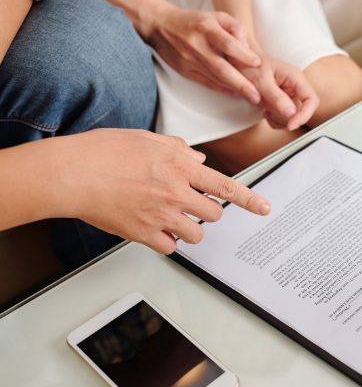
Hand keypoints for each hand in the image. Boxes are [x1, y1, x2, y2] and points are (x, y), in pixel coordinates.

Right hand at [53, 129, 270, 253]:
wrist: (70, 173)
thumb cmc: (101, 151)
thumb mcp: (145, 139)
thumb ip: (177, 149)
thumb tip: (197, 159)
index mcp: (178, 166)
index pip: (225, 185)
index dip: (250, 199)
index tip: (265, 208)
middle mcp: (175, 192)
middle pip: (214, 214)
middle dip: (207, 211)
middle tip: (189, 204)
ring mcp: (160, 215)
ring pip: (196, 234)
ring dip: (190, 228)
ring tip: (171, 217)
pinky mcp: (143, 234)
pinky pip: (170, 248)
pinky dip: (167, 242)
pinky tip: (154, 229)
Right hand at [144, 6, 262, 103]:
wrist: (160, 26)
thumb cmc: (195, 21)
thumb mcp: (216, 16)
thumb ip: (235, 27)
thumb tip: (247, 47)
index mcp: (205, 27)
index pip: (227, 44)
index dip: (243, 55)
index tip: (258, 63)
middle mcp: (197, 45)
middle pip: (222, 68)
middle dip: (241, 84)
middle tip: (257, 96)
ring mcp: (189, 60)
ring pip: (215, 79)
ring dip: (234, 89)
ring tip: (251, 97)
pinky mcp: (185, 71)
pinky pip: (207, 83)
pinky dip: (222, 89)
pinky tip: (235, 93)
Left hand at [237, 52, 318, 130]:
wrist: (239, 63)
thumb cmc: (250, 66)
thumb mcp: (261, 81)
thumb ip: (277, 98)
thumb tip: (291, 114)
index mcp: (296, 78)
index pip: (311, 101)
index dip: (304, 115)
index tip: (290, 125)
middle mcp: (295, 88)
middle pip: (301, 112)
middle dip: (284, 116)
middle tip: (267, 107)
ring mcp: (289, 96)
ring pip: (291, 118)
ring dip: (277, 117)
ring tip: (264, 104)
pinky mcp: (282, 104)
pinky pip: (283, 119)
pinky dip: (273, 119)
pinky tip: (265, 109)